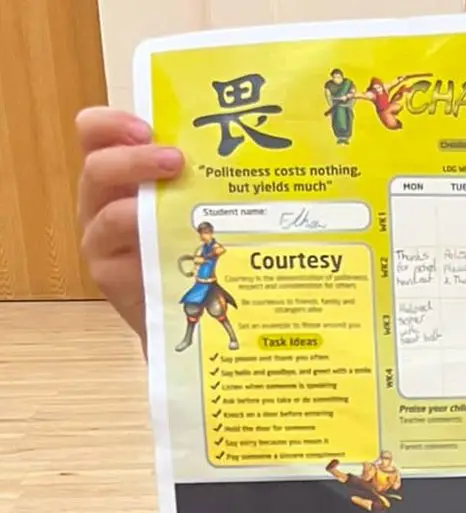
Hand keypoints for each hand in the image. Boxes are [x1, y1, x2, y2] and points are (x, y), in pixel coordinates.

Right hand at [76, 107, 183, 338]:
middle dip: (136, 160)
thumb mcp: (189, 202)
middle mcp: (98, 203)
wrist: (183, 308)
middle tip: (175, 160)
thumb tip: (244, 147)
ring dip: (144, 205)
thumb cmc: (188, 246)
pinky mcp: (108, 275)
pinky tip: (176, 242)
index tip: (146, 126)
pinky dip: (148, 245)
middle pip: (97, 168)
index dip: (112, 123)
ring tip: (179, 200)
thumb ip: (197, 175)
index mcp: (115, 175)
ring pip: (108, 214)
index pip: (94, 134)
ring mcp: (100, 240)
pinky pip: (122, 257)